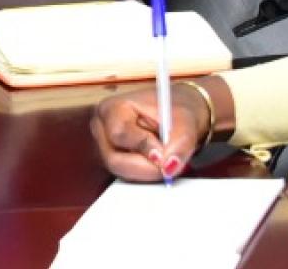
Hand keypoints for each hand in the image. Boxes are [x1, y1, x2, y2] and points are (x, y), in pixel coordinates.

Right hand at [91, 82, 211, 181]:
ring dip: (150, 171)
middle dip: (147, 167)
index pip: (119, 133)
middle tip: (170, 165)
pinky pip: (130, 178)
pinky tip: (160, 162)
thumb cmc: (174, 108)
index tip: (165, 153)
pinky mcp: (115, 163)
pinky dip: (148, 174)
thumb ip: (180, 141)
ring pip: (123, 173)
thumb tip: (169, 166)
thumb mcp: (185, 119)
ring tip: (168, 158)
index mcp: (111, 109)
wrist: (175, 114)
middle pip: (116, 160)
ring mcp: (106, 149)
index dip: (143, 146)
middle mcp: (102, 130)